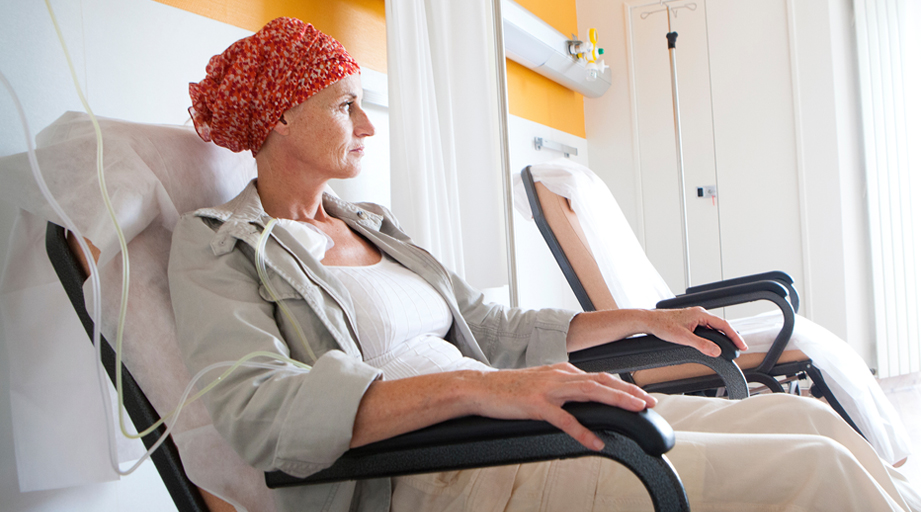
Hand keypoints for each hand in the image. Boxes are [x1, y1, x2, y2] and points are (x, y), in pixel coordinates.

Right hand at [466, 363, 656, 450]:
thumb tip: (584, 395)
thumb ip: (563, 387)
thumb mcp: (542, 383)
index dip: (623, 385)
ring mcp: (548, 389)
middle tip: (650, 401)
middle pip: (602, 380)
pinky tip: (594, 442)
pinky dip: (582, 431)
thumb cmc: (510, 389)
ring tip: (635, 409)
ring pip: (590, 392)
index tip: (642, 395)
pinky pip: (564, 420)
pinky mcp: (536, 405)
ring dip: (616, 399)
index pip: (600, 376)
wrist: (480, 388)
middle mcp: (559, 376)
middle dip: (629, 390)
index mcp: (562, 371)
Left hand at [645, 307, 746, 355]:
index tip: (742, 346)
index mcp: (700, 314)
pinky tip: (714, 342)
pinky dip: (714, 335)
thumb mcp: (683, 338)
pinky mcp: (690, 321)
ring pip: (714, 326)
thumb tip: (716, 351)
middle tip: (739, 348)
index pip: (724, 324)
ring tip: (730, 346)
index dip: (735, 336)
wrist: (649, 322)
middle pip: (721, 324)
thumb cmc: (662, 326)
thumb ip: (701, 345)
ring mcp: (694, 317)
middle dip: (731, 336)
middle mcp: (699, 313)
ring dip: (722, 335)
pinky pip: (707, 328)